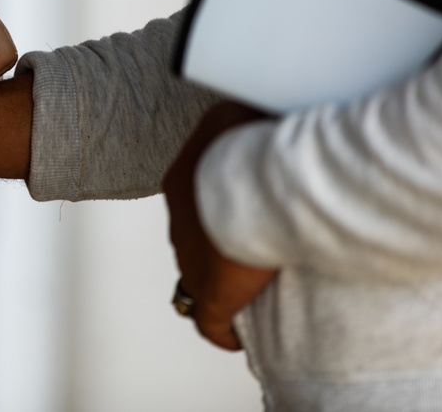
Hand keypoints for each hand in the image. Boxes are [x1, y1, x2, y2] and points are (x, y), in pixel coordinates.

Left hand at [162, 100, 277, 350]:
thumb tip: (255, 105)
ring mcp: (190, 259)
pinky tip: (238, 337)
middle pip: (195, 236)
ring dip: (223, 283)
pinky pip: (211, 323)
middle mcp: (180, 219)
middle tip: (255, 248)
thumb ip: (243, 115)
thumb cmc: (255, 144)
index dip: (218, 205)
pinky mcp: (210, 294)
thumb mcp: (242, 113)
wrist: (261, 180)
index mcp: (184, 179)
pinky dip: (223, 330)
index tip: (243, 208)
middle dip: (220, 243)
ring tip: (253, 290)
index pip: (195, 196)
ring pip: (199, 277)